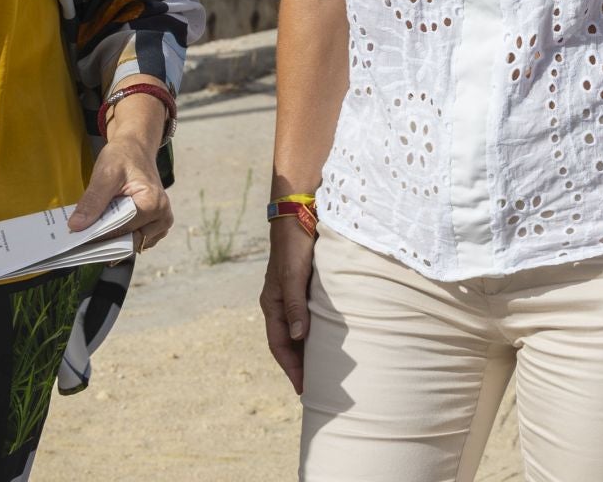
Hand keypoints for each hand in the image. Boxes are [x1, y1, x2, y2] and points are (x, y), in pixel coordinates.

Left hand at [70, 92, 172, 249]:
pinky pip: (135, 240)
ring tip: (92, 230)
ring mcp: (161, 224)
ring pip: (131, 244)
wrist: (135, 150)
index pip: (122, 231)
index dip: (98, 236)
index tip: (77, 238)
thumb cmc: (123, 157)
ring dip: (111, 241)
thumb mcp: (105, 173)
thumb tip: (76, 226)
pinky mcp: (156, 227)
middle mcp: (162, 217)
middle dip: (104, 241)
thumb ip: (92, 201)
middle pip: (128, 241)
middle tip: (80, 238)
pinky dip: (119, 238)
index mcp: (152, 204)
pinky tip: (105, 229)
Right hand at [259, 218, 315, 393]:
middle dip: (300, 364)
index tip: (303, 388)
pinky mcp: (306, 286)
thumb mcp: (294, 276)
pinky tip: (330, 337)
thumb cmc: (295, 245)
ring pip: (299, 329)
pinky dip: (317, 331)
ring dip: (309, 349)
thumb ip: (296, 306)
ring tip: (324, 368)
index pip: (279, 345)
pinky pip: (310, 315)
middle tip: (316, 386)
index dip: (291, 368)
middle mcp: (280, 302)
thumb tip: (298, 337)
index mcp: (272, 303)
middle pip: (289, 341)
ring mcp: (293, 294)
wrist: (300, 213)